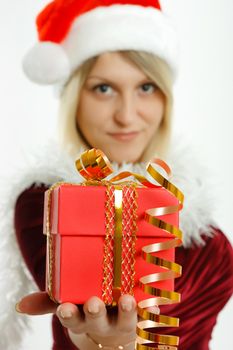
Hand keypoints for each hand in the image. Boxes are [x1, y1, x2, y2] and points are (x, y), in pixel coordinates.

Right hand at [16, 292, 159, 348]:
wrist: (116, 338)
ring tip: (128, 300)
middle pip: (97, 322)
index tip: (65, 306)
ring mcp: (122, 325)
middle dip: (94, 313)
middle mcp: (102, 325)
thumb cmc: (89, 314)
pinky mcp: (141, 320)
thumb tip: (20, 306)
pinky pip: (148, 317)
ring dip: (126, 312)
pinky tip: (153, 303)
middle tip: (93, 302)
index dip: (69, 314)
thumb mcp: (70, 310)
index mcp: (82, 321)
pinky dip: (150, 311)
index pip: (72, 320)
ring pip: (125, 322)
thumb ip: (48, 303)